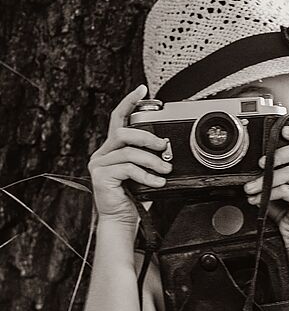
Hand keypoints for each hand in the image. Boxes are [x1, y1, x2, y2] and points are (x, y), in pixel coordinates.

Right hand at [88, 85, 171, 226]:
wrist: (123, 221)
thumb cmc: (135, 197)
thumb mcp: (146, 172)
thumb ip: (149, 157)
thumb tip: (167, 149)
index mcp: (114, 149)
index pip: (119, 118)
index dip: (129, 102)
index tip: (142, 89)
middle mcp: (103, 153)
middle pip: (124, 133)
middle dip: (148, 138)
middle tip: (164, 149)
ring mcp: (99, 164)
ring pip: (128, 151)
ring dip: (151, 161)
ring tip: (164, 171)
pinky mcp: (100, 176)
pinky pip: (127, 168)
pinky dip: (146, 175)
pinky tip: (156, 182)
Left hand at [243, 125, 288, 246]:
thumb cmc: (286, 213)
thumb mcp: (277, 189)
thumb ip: (271, 174)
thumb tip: (253, 163)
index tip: (283, 130)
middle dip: (279, 153)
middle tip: (260, 163)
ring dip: (265, 179)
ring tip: (250, 188)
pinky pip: (286, 190)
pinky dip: (267, 193)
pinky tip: (256, 200)